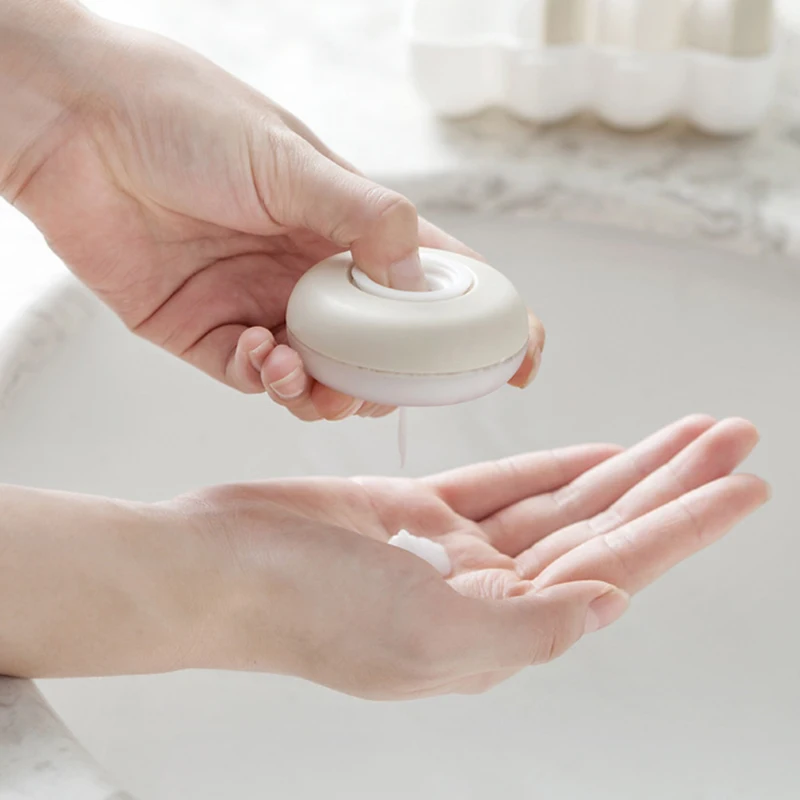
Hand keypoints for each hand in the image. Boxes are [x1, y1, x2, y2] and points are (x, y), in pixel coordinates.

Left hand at [2, 5, 542, 420]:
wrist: (74, 129)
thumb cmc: (187, 118)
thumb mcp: (293, 160)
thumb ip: (365, 220)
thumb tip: (424, 279)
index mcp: (349, 226)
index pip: (437, 281)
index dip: (485, 320)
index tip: (519, 357)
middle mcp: (315, 273)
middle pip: (385, 349)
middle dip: (397, 378)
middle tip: (387, 381)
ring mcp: (267, 308)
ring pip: (327, 379)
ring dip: (332, 391)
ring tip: (309, 370)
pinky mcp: (214, 336)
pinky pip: (261, 381)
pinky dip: (272, 380)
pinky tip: (263, 354)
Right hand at [177, 415, 766, 698]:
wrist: (220, 566)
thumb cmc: (305, 607)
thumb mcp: (422, 634)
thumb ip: (525, 628)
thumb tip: (610, 610)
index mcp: (496, 631)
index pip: (613, 570)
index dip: (683, 528)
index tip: (741, 487)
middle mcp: (487, 593)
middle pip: (602, 529)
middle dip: (673, 482)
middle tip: (734, 436)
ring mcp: (455, 552)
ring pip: (564, 501)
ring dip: (627, 468)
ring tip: (688, 433)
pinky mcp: (421, 514)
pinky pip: (506, 484)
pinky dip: (555, 466)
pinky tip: (600, 453)